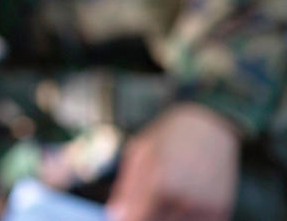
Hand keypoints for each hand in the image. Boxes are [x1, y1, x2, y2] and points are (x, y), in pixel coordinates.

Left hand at [106, 103, 239, 220]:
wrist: (210, 126)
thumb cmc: (168, 137)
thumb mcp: (138, 154)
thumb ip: (125, 188)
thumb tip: (115, 216)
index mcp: (159, 184)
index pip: (136, 220)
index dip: (128, 219)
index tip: (126, 214)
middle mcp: (184, 200)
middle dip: (145, 216)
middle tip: (146, 201)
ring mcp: (205, 208)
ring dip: (166, 217)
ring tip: (166, 196)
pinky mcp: (221, 211)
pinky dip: (185, 218)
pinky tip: (182, 201)